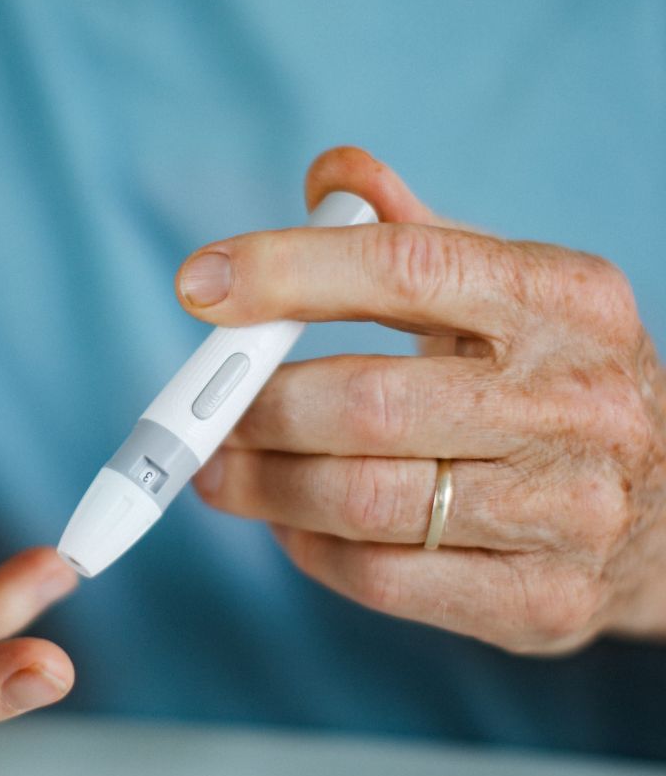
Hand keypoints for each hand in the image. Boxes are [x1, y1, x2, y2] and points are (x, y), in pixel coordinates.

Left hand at [180, 146, 665, 653]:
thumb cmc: (548, 381)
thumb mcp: (509, 290)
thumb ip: (412, 233)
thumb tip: (331, 177)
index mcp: (563, 299)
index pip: (408, 265)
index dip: (287, 272)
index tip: (199, 283)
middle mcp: (576, 400)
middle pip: (367, 403)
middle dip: (257, 409)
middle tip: (203, 414)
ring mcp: (568, 507)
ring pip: (362, 500)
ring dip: (265, 485)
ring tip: (222, 471)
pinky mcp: (543, 598)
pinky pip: (383, 577)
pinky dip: (309, 550)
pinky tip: (291, 524)